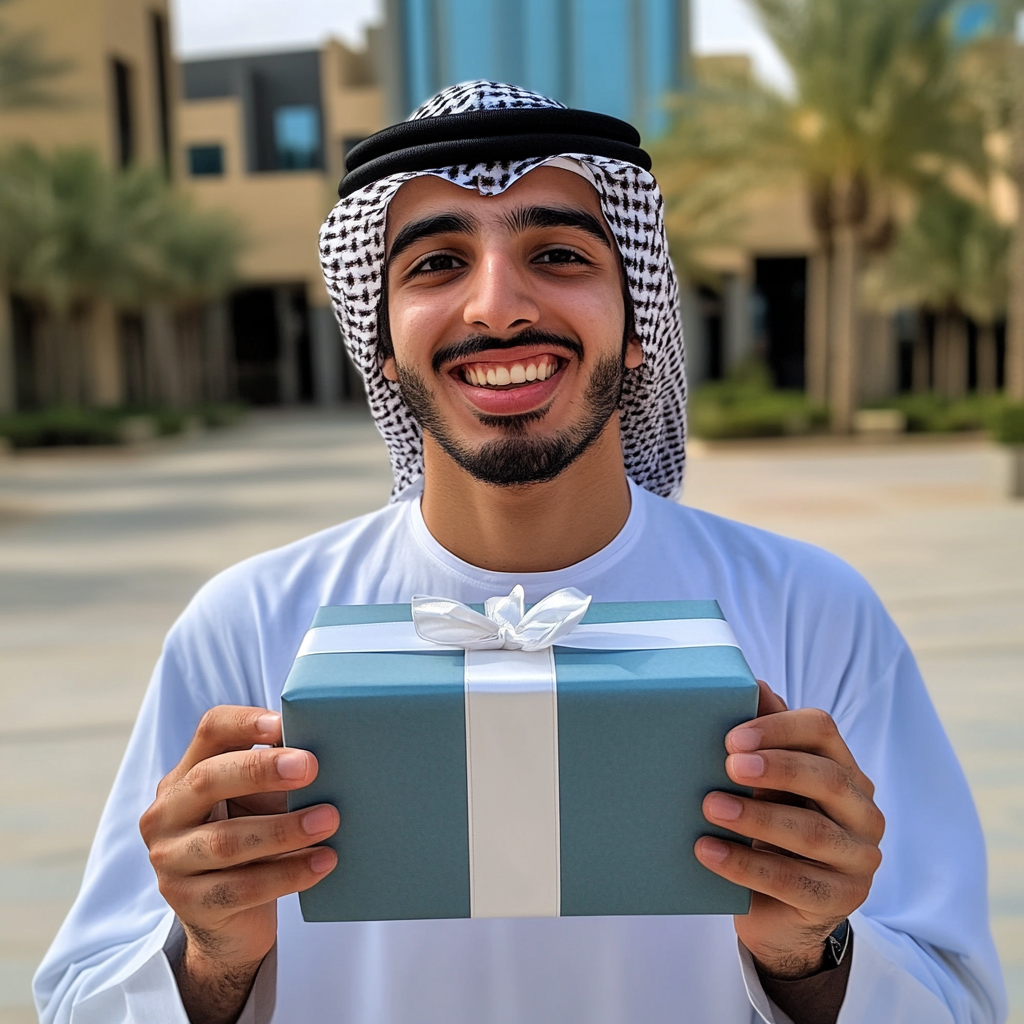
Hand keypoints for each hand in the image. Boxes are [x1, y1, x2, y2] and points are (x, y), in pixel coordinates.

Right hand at [140, 706, 338, 1023]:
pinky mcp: (188, 904)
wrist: (229, 924)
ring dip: (284, 829)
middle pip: (208, 779)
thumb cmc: (252, 844)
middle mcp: (167, 813)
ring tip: (330, 820)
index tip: (283, 724)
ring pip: (226, 841)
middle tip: (311, 766)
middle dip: (261, 771)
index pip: (210, 732)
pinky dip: (288, 873)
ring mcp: (170, 861)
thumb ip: (279, 779)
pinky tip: (324, 861)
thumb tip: (331, 754)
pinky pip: (241, 888)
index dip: (244, 723)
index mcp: (186, 775)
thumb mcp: (259, 804)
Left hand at [694, 681, 883, 978]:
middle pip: (827, 778)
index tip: (732, 738)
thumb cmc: (771, 831)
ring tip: (710, 807)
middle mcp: (863, 811)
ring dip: (757, 817)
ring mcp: (858, 859)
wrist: (778, 909)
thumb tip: (752, 685)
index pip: (822, 731)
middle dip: (776, 769)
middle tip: (728, 766)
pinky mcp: (841, 900)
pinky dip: (746, 865)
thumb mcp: (768, 784)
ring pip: (812, 832)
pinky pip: (794, 882)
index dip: (779, 729)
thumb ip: (765, 738)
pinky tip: (708, 852)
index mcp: (845, 770)